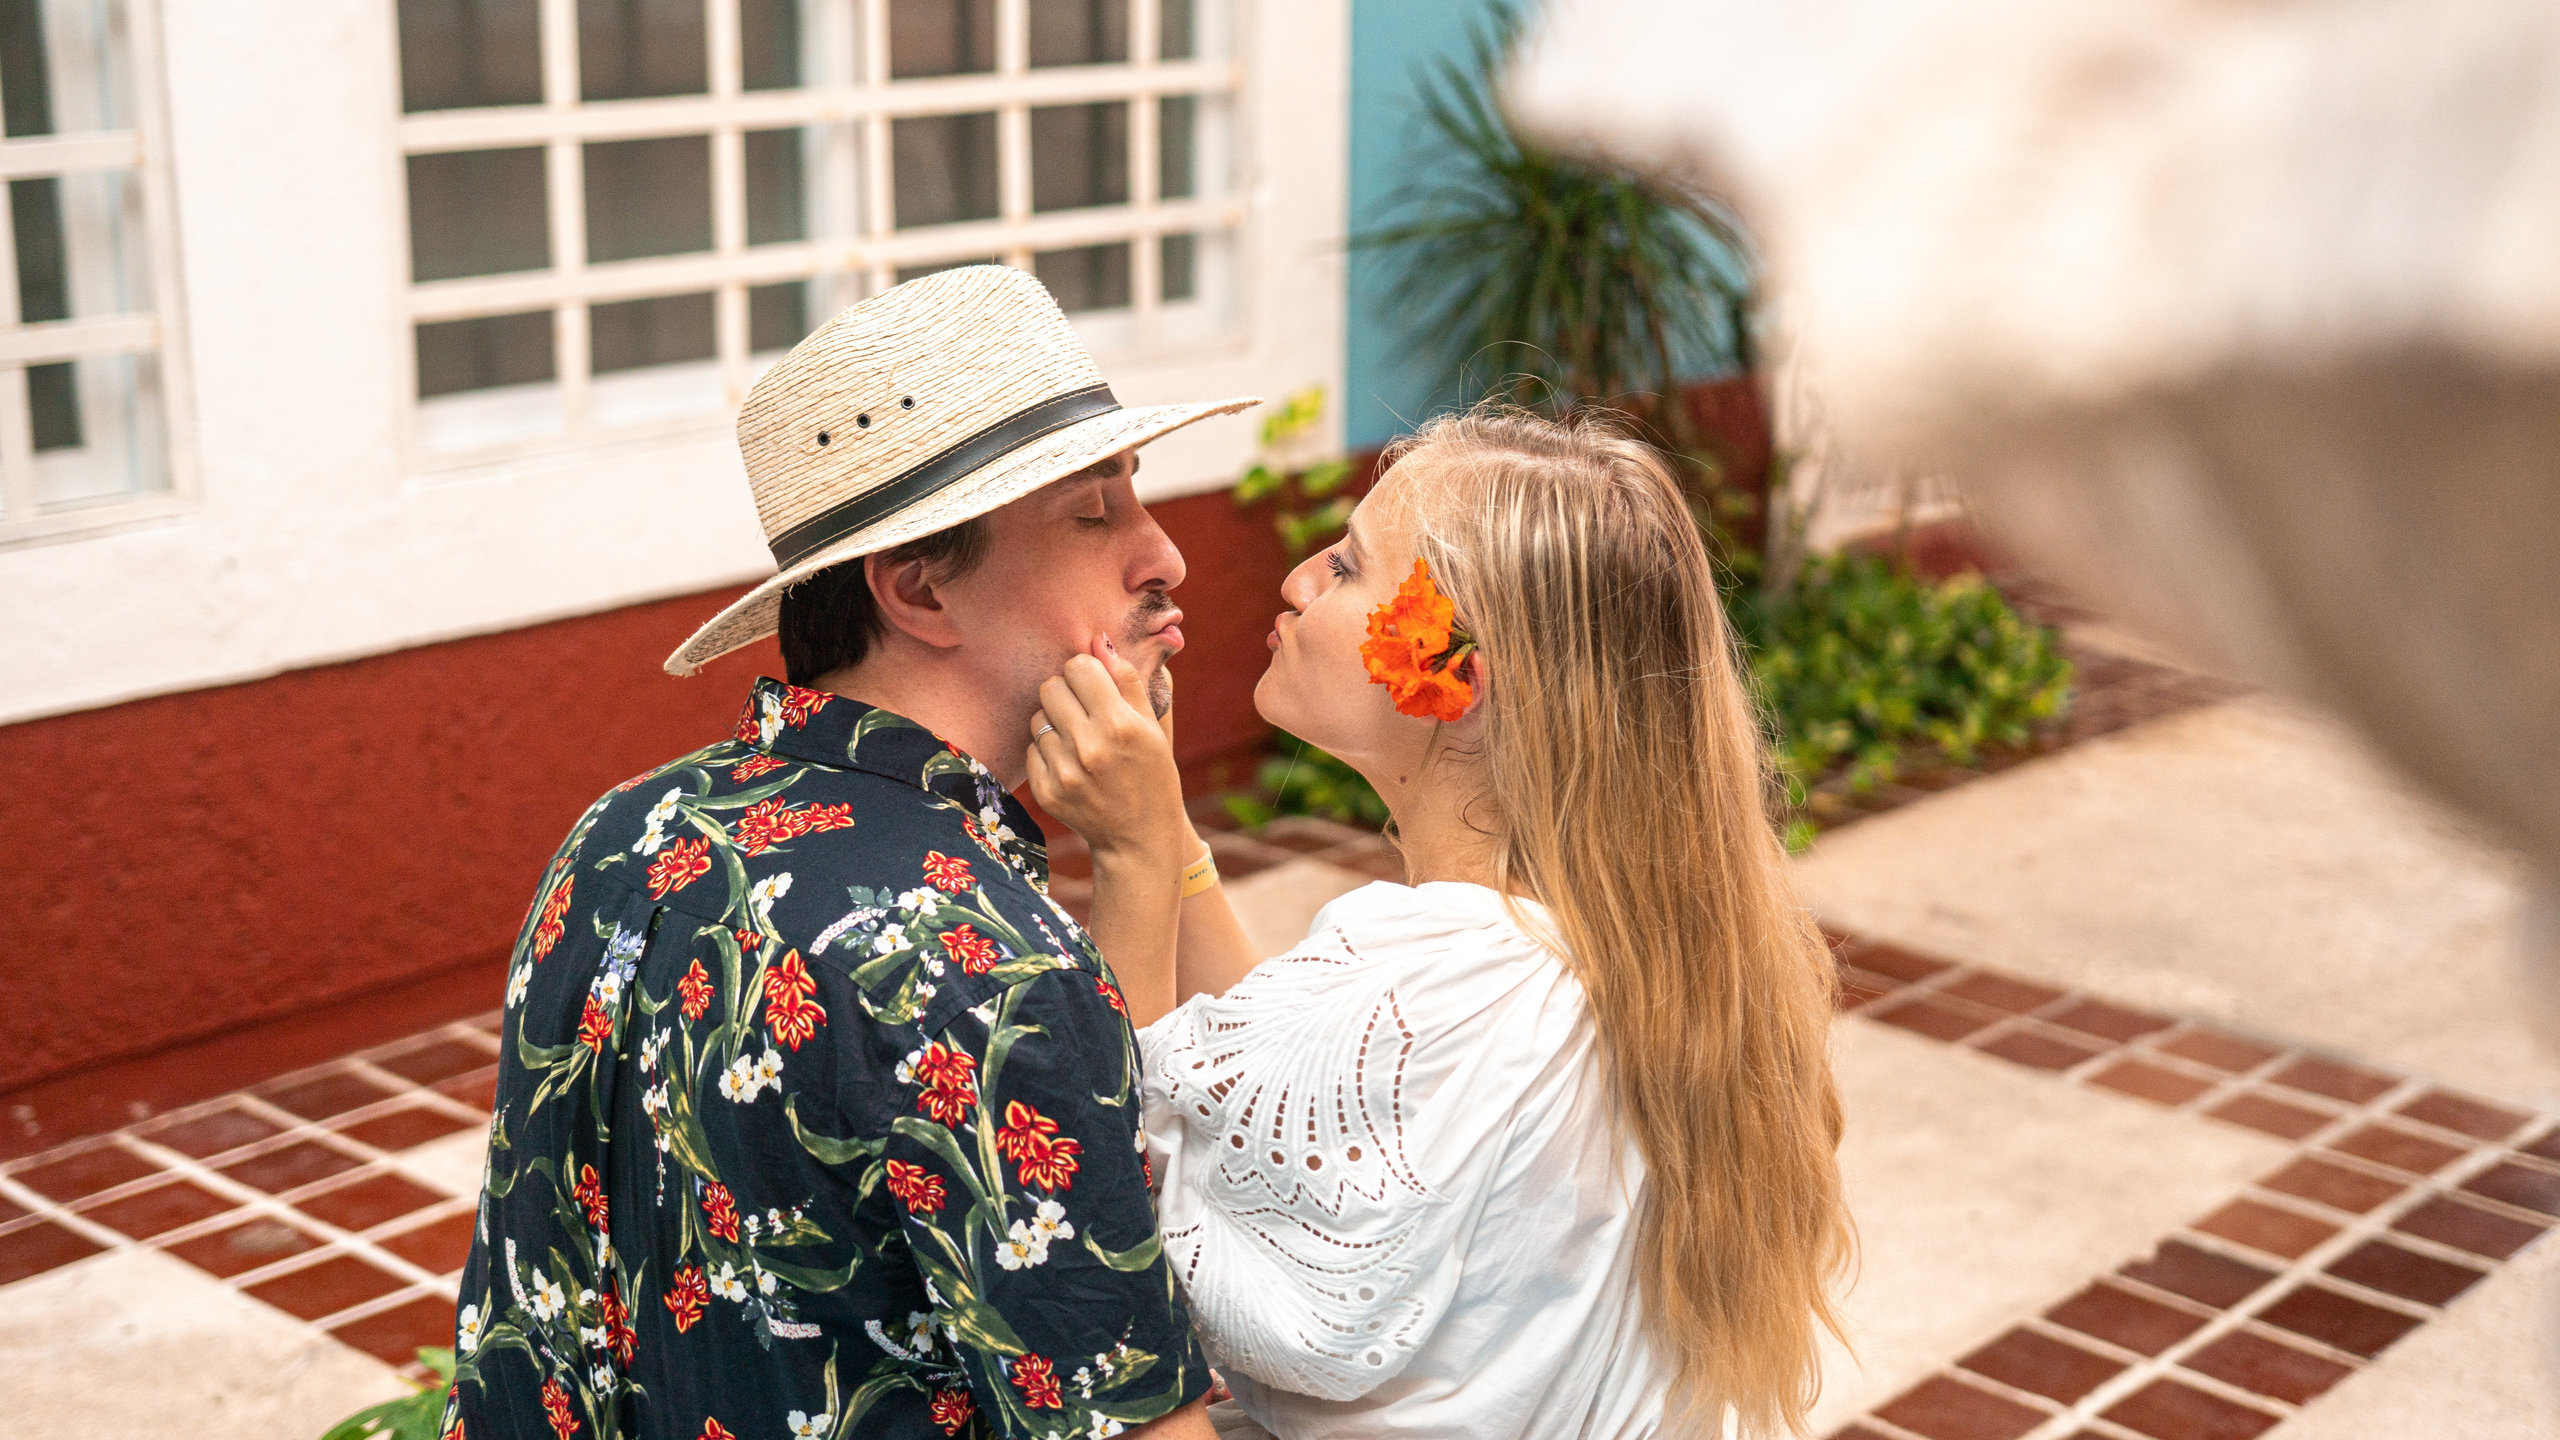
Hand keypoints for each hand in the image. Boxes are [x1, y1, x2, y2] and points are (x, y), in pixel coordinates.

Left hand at [1026, 638, 1192, 868]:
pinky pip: (1032, 749)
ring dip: (1055, 722)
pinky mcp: (1047, 791)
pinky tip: (1071, 764)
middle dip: (1066, 692)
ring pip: (1038, 718)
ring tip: (1078, 740)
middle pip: (1051, 687)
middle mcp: (1089, 747)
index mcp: (1119, 725)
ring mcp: (1064, 772)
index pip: (1078, 667)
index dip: (1086, 672)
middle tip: (1084, 710)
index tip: (1095, 686)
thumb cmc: (1153, 775)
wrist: (1139, 838)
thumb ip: (1126, 680)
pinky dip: (1048, 751)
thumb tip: (1099, 640)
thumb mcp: (1152, 726)